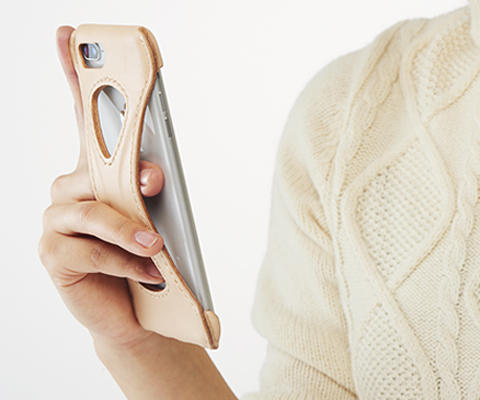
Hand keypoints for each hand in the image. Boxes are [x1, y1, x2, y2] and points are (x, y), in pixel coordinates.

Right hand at [38, 26, 164, 347]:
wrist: (140, 307)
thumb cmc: (146, 252)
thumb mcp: (151, 213)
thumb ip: (145, 190)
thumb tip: (148, 173)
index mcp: (96, 172)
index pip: (82, 117)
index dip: (74, 76)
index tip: (69, 36)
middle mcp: (70, 189)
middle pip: (89, 164)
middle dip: (124, 173)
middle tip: (152, 180)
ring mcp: (57, 221)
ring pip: (90, 211)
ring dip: (128, 228)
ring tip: (155, 246)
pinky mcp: (53, 254)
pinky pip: (88, 249)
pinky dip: (122, 260)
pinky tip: (144, 272)